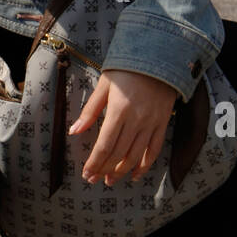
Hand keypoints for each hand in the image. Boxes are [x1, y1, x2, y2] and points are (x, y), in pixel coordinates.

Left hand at [69, 69, 179, 185]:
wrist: (158, 56)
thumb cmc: (126, 69)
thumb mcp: (104, 85)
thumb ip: (90, 110)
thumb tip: (74, 131)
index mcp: (118, 110)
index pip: (104, 145)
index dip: (95, 163)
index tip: (86, 174)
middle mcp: (136, 120)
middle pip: (119, 153)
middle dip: (104, 170)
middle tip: (94, 180)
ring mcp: (151, 123)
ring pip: (136, 155)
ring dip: (121, 171)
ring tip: (110, 180)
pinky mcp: (163, 123)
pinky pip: (154, 150)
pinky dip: (145, 166)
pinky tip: (134, 175)